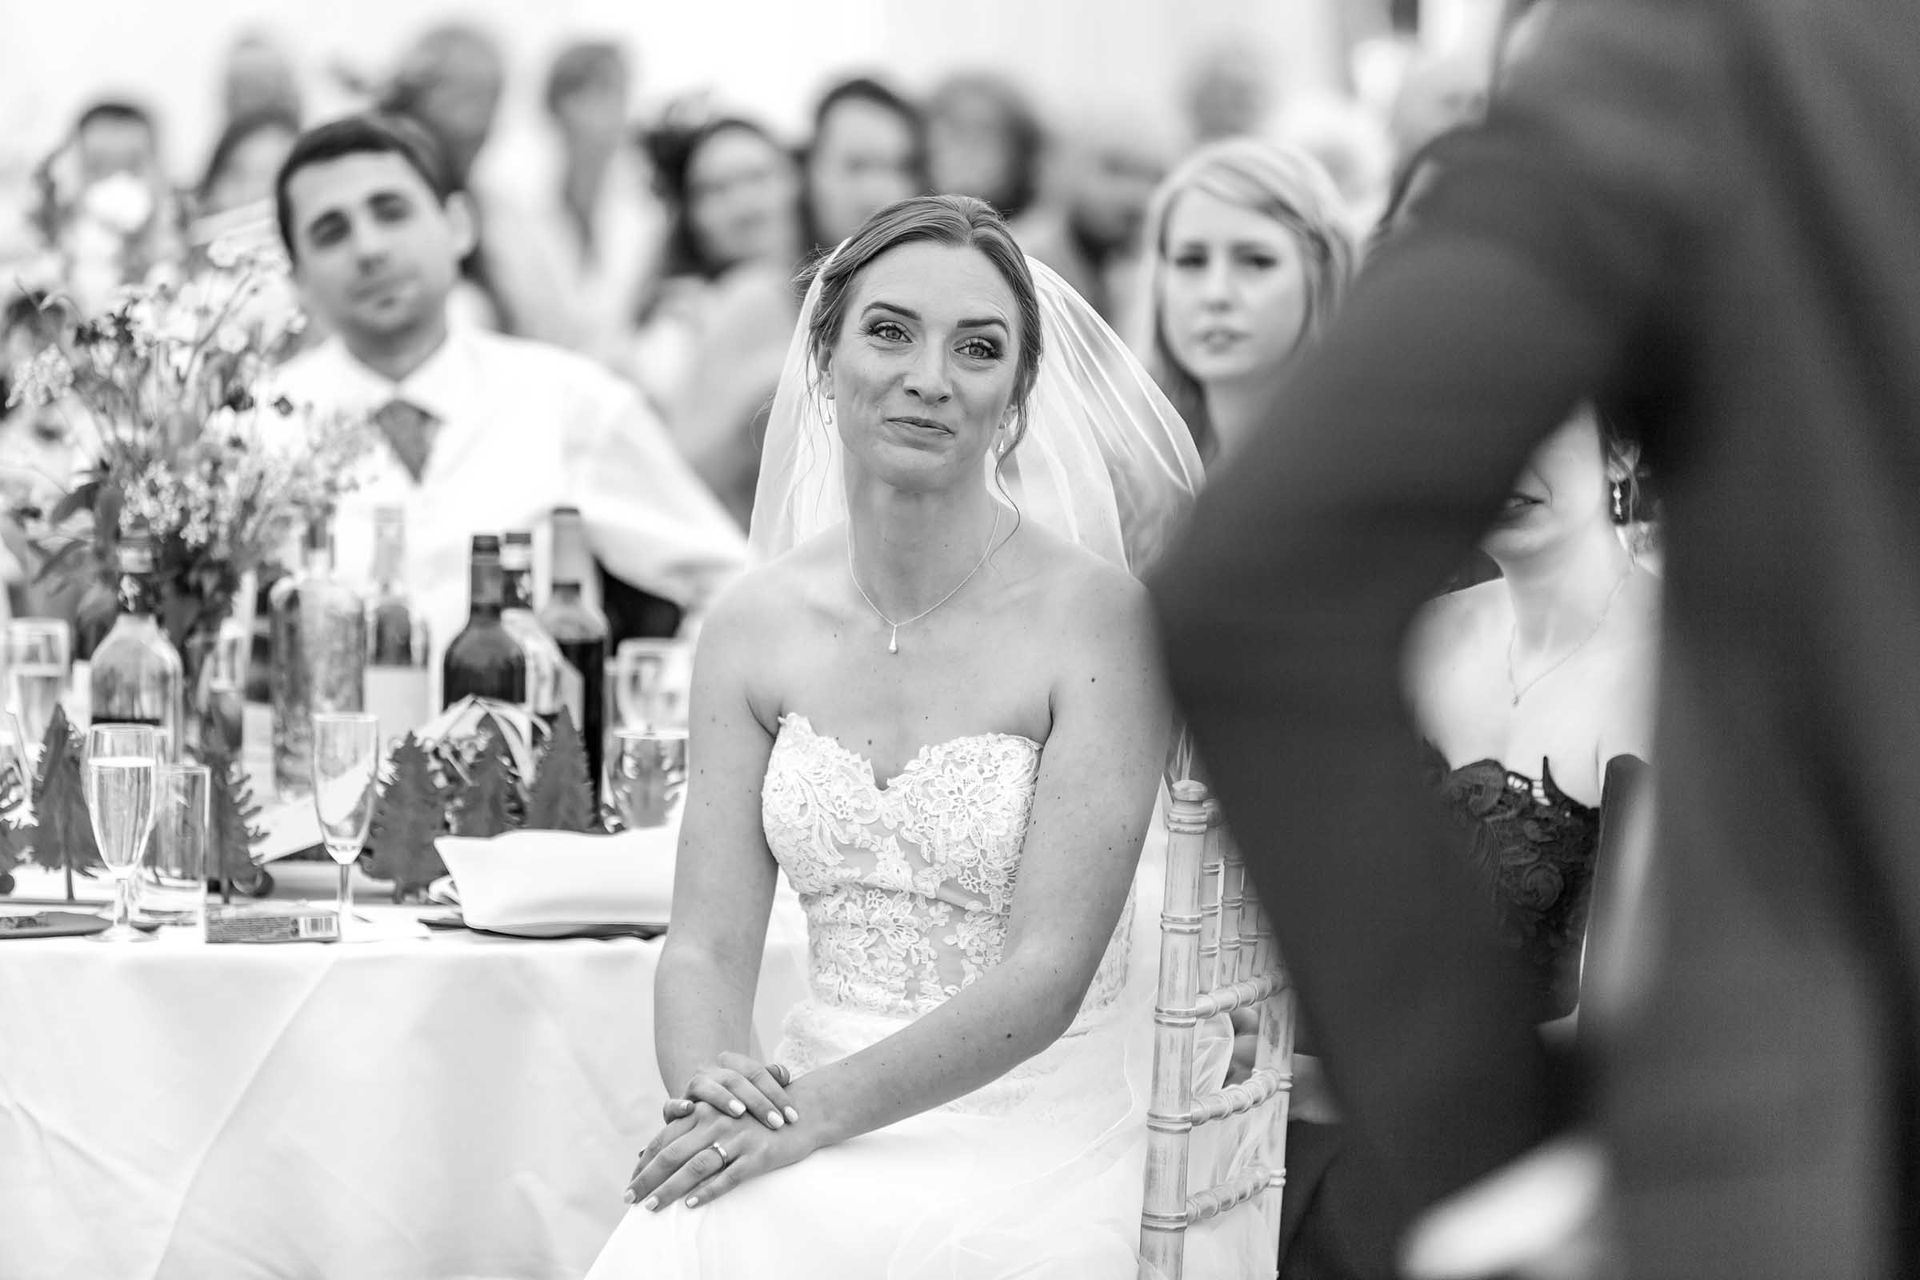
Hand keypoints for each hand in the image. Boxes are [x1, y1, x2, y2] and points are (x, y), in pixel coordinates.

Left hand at [625, 1099, 817, 1211]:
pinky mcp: (757, 1155)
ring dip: (670, 1189)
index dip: (646, 1162)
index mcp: (706, 1112)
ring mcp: (737, 1139)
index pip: (666, 1138)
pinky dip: (707, 1191)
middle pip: (673, 1153)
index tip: (631, 1181)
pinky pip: (728, 1176)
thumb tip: (651, 1152)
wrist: (803, 1113)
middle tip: (630, 1199)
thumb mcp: (723, 1116)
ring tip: (653, 1206)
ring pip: (695, 1167)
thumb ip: (692, 1129)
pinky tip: (691, 1203)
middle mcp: (717, 1122)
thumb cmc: (757, 1118)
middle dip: (648, 1178)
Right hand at [663, 1052, 796, 1131]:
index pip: (757, 1072)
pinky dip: (677, 1106)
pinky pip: (671, 1105)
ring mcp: (691, 1089)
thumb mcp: (754, 1094)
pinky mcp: (673, 1109)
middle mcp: (711, 1073)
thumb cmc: (737, 1106)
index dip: (776, 1093)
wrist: (699, 1110)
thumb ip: (770, 1080)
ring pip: (705, 1087)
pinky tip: (688, 1110)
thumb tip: (784, 1074)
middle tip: (777, 1122)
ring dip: (723, 1098)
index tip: (793, 1117)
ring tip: (740, 1112)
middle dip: (758, 1102)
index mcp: (732, 1066)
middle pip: (736, 1080)